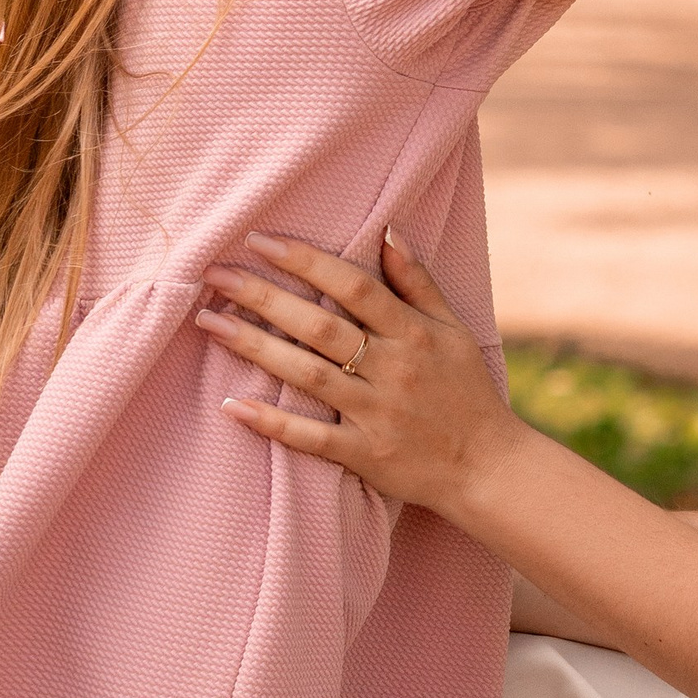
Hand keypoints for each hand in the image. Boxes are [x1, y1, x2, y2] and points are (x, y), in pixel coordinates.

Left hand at [194, 231, 518, 512]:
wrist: (488, 466)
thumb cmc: (467, 391)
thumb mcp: (453, 330)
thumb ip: (418, 282)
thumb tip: (388, 231)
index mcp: (413, 333)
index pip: (353, 286)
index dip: (306, 260)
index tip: (261, 241)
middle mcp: (393, 369)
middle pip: (321, 326)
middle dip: (265, 297)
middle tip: (215, 275)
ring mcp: (377, 414)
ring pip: (309, 375)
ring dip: (256, 348)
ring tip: (210, 323)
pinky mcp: (366, 455)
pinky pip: (313, 438)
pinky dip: (274, 423)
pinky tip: (233, 406)